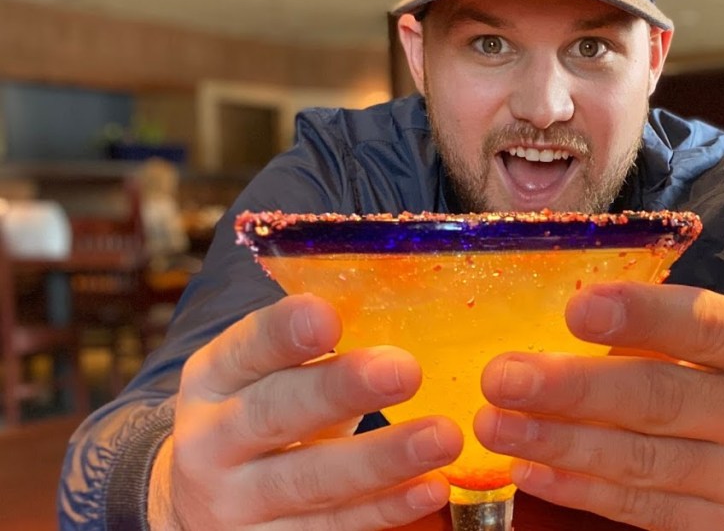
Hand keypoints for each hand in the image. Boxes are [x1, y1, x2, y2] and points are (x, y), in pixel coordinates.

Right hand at [148, 294, 462, 529]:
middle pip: (275, 415)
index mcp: (213, 379)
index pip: (245, 350)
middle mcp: (212, 441)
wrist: (198, 504)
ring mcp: (238, 502)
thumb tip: (402, 298)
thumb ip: (310, 345)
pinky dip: (386, 509)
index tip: (327, 315)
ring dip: (381, 460)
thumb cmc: (259, 414)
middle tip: (404, 370)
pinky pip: (333, 528)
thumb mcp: (262, 375)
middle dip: (340, 391)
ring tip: (443, 436)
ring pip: (310, 481)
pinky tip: (432, 487)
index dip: (282, 333)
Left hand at [474, 283, 723, 529]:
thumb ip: (668, 336)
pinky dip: (578, 490)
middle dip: (572, 389)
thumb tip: (568, 328)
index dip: (639, 315)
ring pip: (639, 461)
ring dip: (558, 443)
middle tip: (504, 377)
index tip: (575, 308)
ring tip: (496, 424)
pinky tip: (528, 469)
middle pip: (659, 399)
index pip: (704, 325)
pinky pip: (639, 510)